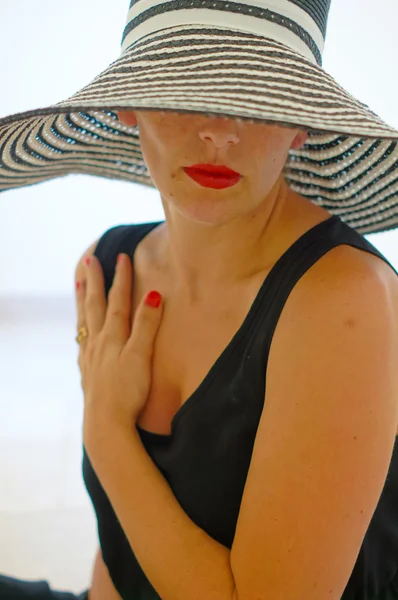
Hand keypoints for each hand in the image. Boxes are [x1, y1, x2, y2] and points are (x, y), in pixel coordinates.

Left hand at [76, 252, 163, 434]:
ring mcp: (90, 356)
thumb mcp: (141, 355)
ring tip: (78, 282)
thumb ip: (146, 325)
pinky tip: (81, 328)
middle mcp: (98, 342)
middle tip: (90, 259)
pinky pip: (81, 339)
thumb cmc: (127, 392)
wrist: (106, 423)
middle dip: (94, 280)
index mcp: (113, 336)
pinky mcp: (88, 370)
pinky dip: (81, 326)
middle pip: (95, 304)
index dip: (121, 278)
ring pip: (84, 320)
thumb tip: (153, 295)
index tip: (122, 257)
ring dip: (82, 299)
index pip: (118, 300)